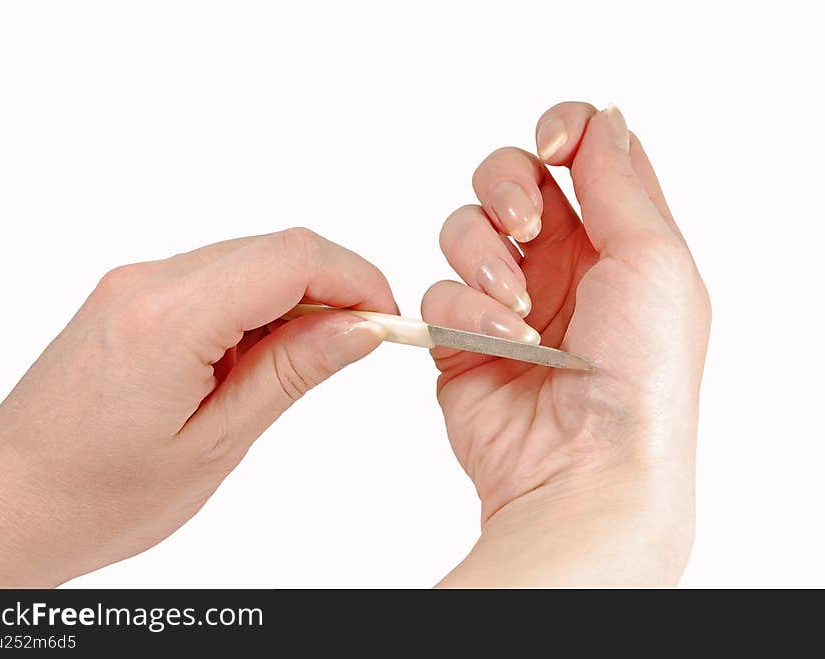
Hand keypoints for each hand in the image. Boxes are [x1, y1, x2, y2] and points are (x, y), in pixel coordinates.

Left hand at [0, 228, 396, 585]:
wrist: (10, 503)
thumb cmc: (98, 494)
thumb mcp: (215, 442)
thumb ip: (291, 372)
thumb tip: (360, 328)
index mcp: (168, 319)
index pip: (290, 257)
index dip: (356, 278)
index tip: (387, 322)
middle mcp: (147, 283)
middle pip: (273, 249)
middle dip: (334, 287)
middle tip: (362, 345)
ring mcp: (134, 284)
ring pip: (247, 260)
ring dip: (297, 298)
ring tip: (310, 362)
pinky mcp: (130, 297)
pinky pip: (214, 278)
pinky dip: (258, 305)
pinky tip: (263, 354)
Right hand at [423, 103, 710, 585]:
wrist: (588, 466)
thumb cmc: (641, 375)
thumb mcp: (655, 260)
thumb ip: (616, 180)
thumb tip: (598, 120)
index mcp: (614, 240)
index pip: (580, 154)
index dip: (561, 132)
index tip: (555, 148)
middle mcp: (559, 263)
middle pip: (506, 177)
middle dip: (505, 185)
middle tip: (526, 226)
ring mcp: (505, 299)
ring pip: (462, 228)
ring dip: (483, 255)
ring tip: (517, 306)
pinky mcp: (459, 336)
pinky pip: (439, 290)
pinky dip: (467, 309)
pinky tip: (503, 342)